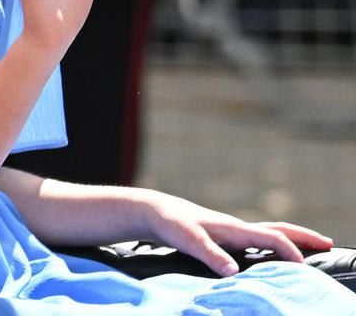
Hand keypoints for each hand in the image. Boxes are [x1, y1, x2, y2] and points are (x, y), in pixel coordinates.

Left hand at [140, 189, 334, 275]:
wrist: (154, 211)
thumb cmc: (170, 224)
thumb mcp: (187, 240)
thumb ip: (209, 254)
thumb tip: (233, 272)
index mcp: (234, 228)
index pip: (272, 237)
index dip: (290, 251)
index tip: (304, 267)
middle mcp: (236, 228)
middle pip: (277, 229)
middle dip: (303, 237)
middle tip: (328, 244)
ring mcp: (231, 231)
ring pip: (268, 233)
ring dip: (290, 240)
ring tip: (308, 250)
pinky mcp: (223, 236)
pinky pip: (256, 240)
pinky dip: (272, 245)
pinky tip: (271, 255)